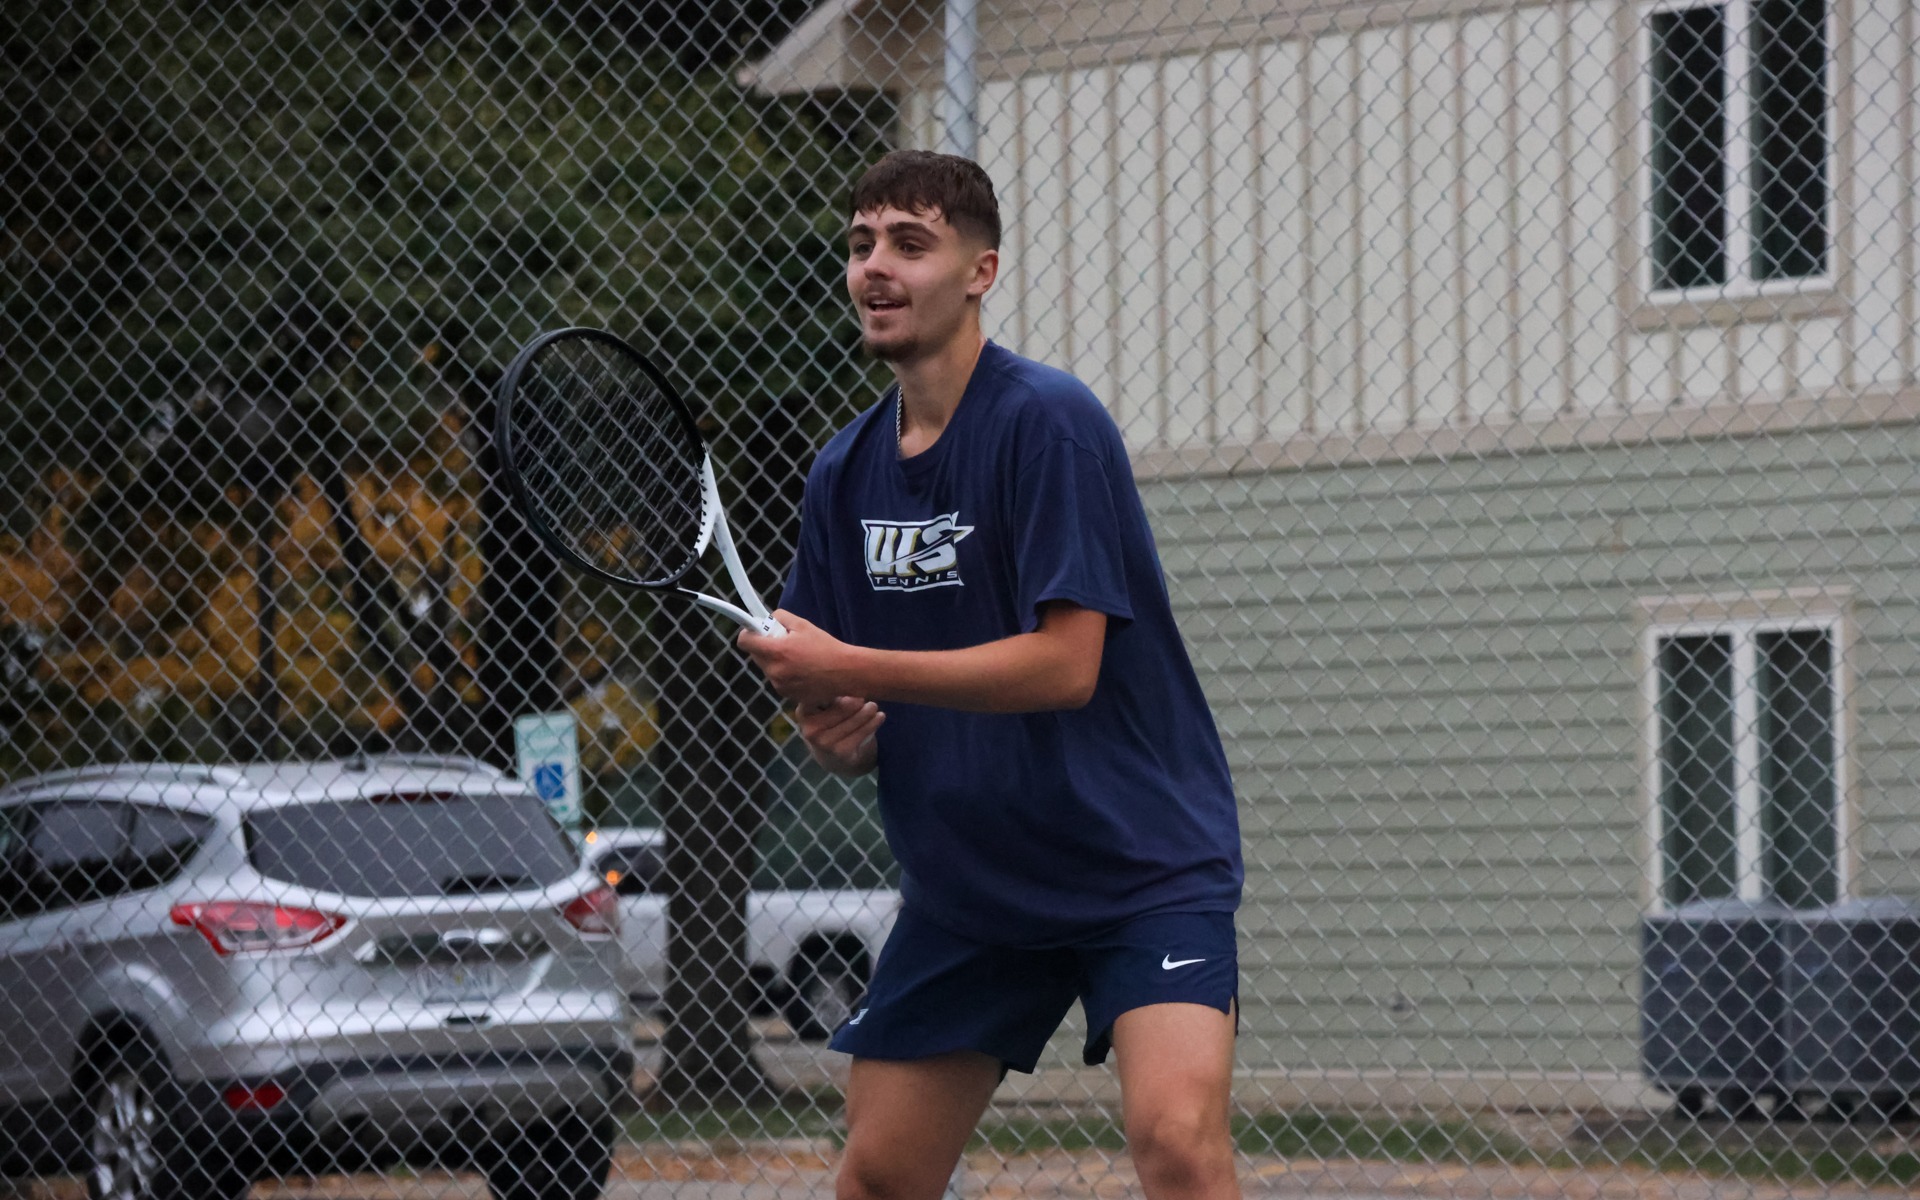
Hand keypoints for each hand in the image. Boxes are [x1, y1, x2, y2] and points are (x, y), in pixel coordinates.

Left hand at [738, 610, 854, 706]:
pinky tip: (802, 670)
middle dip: (765, 647)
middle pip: (755, 655)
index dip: (748, 634)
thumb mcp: (803, 625)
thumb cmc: (826, 647)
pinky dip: (784, 674)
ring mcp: (780, 685)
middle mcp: (774, 671)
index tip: (755, 631)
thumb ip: (780, 618)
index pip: (744, 642)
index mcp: (776, 651)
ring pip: (767, 668)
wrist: (845, 673)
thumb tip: (767, 619)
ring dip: (775, 662)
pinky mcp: (787, 695)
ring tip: (798, 658)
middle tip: (784, 642)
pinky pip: (778, 680)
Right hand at [792, 695, 883, 776]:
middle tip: (864, 696)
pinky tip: (880, 716)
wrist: (832, 757)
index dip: (835, 686)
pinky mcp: (841, 752)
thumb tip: (855, 686)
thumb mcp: (825, 707)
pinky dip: (872, 723)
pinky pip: (861, 733)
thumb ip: (834, 694)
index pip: (818, 694)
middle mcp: (810, 729)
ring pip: (851, 720)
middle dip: (855, 700)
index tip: (847, 679)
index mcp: (803, 712)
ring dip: (866, 712)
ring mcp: (825, 742)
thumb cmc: (830, 723)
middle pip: (839, 707)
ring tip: (873, 706)